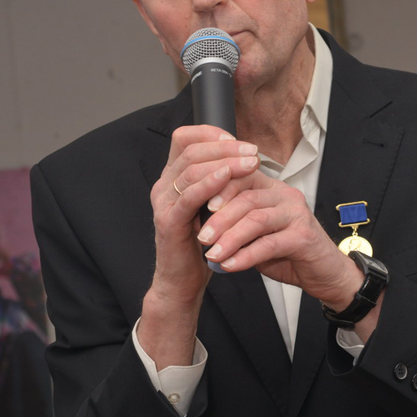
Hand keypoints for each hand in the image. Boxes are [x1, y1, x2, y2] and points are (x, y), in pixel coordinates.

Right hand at [138, 125, 259, 366]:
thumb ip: (217, 181)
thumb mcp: (209, 205)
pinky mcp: (168, 221)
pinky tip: (228, 177)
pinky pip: (188, 196)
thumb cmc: (200, 243)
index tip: (239, 141)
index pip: (185, 138)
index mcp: (172, 177)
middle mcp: (163, 185)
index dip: (211, 134)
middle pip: (191, 150)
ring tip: (250, 163)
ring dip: (224, 162)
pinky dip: (209, 183)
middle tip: (252, 151)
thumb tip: (241, 155)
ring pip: (190, 169)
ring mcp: (163, 203)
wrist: (181, 282)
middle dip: (225, 146)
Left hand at [198, 173, 367, 312]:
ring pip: (256, 219)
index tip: (196, 206)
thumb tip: (200, 226)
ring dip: (230, 238)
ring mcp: (297, 214)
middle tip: (200, 236)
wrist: (325, 273)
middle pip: (247, 198)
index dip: (218, 189)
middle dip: (220, 219)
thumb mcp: (258, 234)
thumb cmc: (290, 252)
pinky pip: (269, 244)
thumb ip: (236, 225)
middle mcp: (286, 196)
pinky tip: (230, 265)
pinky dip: (245, 255)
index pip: (242, 177)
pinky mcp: (304, 236)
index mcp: (273, 188)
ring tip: (212, 254)